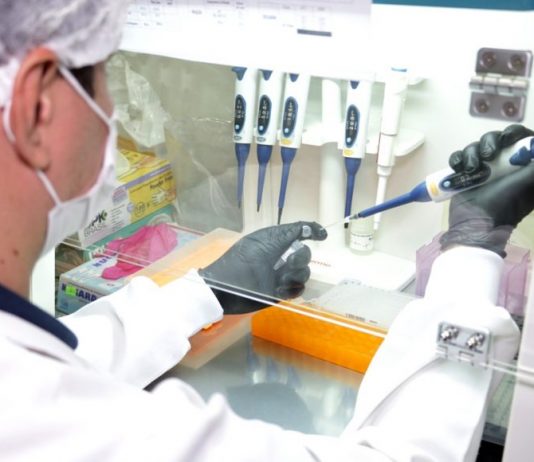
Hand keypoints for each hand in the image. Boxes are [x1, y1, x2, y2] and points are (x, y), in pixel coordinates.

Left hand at [199, 222, 326, 313]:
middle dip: (300, 258)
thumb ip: (287, 233)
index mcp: (275, 241)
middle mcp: (280, 257)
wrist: (224, 288)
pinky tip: (280, 289)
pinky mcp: (280, 292)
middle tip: (288, 263)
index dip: (312, 231)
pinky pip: (298, 289)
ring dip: (295, 275)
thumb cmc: (241, 261)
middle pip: (305, 254)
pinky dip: (292, 289)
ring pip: (304, 273)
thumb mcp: (264, 242)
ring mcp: (281, 275)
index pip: (299, 232)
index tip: (322, 236)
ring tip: (279, 279)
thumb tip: (307, 228)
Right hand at [440, 124, 533, 256]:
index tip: (508, 139)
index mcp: (522, 168)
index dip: (515, 134)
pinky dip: (457, 159)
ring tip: (470, 170)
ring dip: (471, 154)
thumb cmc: (502, 206)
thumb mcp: (525, 183)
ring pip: (477, 147)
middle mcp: (503, 166)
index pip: (522, 141)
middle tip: (487, 155)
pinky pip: (460, 157)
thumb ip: (533, 166)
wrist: (474, 225)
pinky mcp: (465, 174)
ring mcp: (484, 170)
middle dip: (490, 142)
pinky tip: (458, 169)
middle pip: (498, 139)